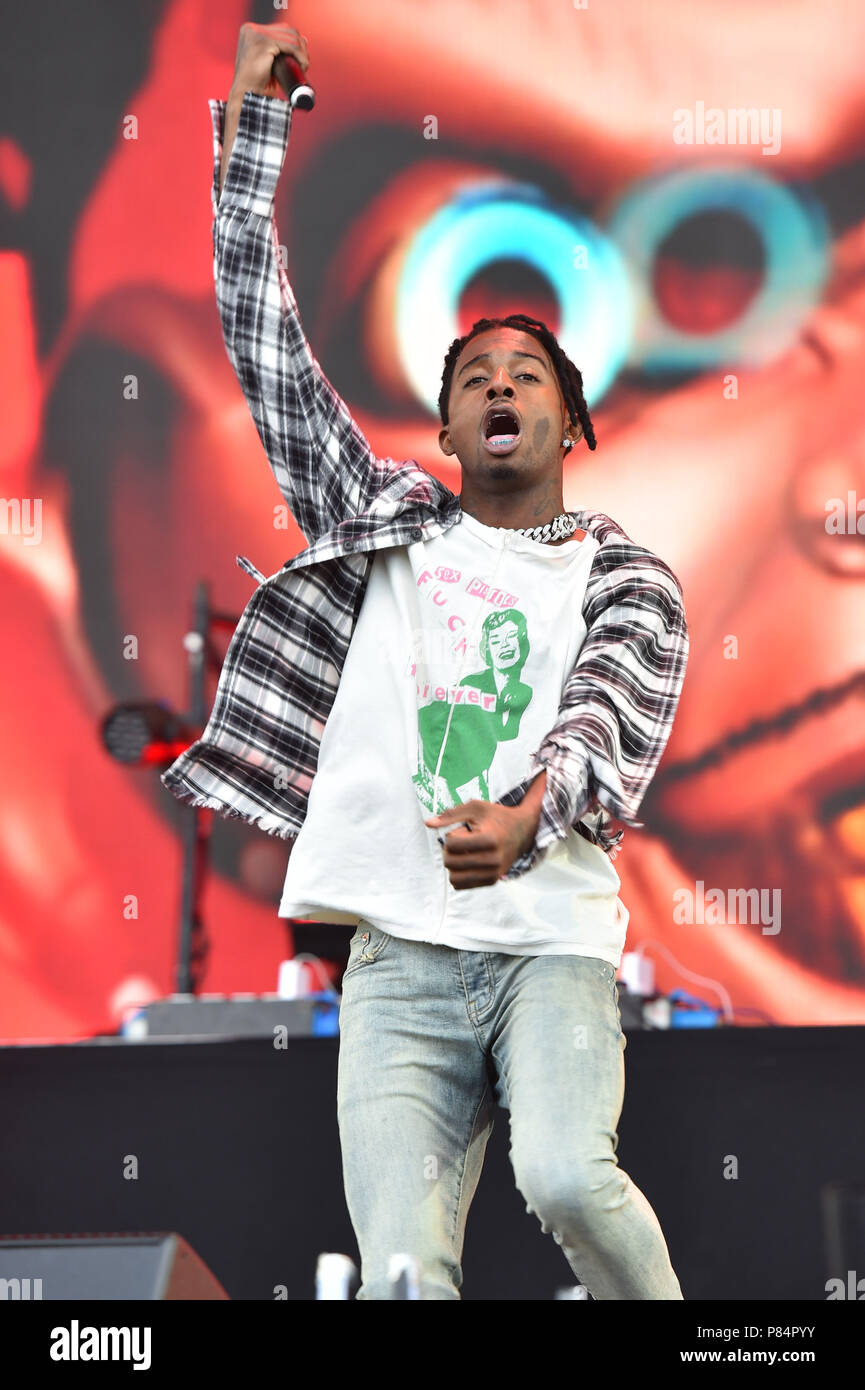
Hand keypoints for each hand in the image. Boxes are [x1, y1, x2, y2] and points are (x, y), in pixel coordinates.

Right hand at [229, 21, 309, 102]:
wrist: (247, 98)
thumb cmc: (258, 84)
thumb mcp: (269, 62)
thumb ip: (279, 49)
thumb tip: (303, 40)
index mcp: (250, 31)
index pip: (282, 29)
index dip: (296, 43)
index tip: (302, 59)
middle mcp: (251, 30)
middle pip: (288, 30)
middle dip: (301, 47)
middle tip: (303, 65)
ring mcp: (256, 34)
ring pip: (292, 37)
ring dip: (302, 53)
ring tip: (302, 67)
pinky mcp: (263, 43)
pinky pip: (291, 46)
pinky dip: (300, 56)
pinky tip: (302, 66)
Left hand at [424, 798, 538, 889]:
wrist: (522, 831)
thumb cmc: (496, 817)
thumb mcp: (475, 808)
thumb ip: (450, 815)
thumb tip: (428, 824)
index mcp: (489, 839)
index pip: (451, 844)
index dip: (451, 835)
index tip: (463, 831)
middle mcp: (493, 859)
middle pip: (450, 862)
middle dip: (449, 851)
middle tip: (460, 842)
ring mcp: (494, 873)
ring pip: (454, 877)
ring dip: (452, 864)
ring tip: (462, 853)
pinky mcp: (492, 881)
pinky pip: (461, 885)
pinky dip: (458, 874)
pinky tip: (467, 862)